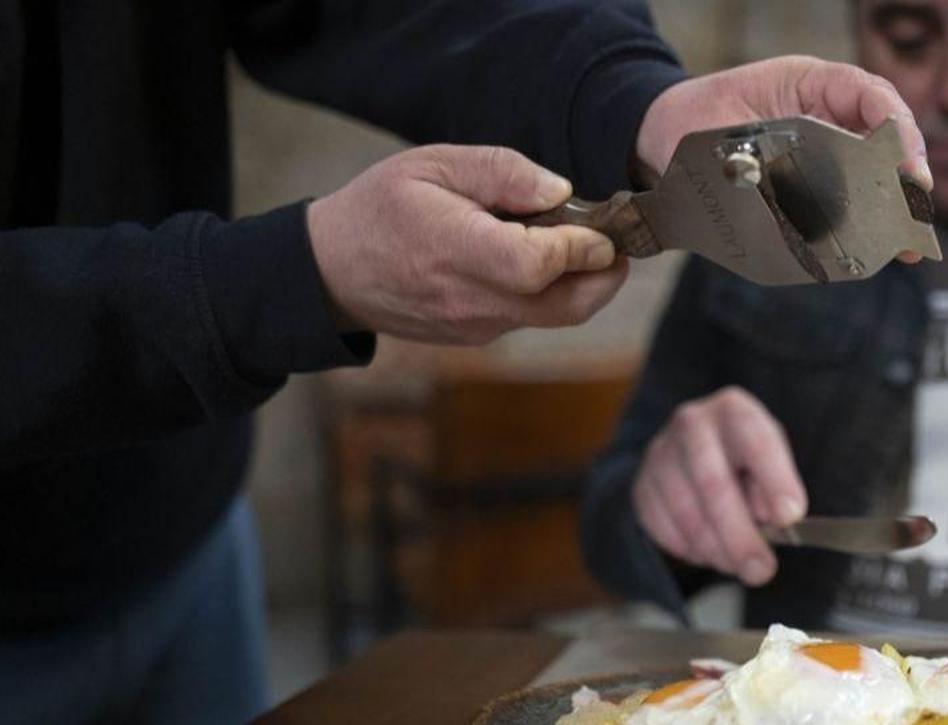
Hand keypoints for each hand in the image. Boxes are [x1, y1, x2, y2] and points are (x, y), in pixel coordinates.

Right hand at [307, 144, 626, 343]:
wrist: (332, 272)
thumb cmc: (381, 208)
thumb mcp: (433, 164)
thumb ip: (501, 173)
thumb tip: (561, 192)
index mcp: (455, 251)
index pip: (538, 265)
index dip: (581, 246)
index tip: (600, 225)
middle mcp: (471, 300)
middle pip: (568, 306)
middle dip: (607, 276)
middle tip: (615, 241)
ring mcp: (477, 326)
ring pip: (556, 316)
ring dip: (582, 282)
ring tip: (573, 241)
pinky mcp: (479, 336)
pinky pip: (532, 317)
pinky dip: (551, 291)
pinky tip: (538, 258)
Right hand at [633, 387, 807, 585]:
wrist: (692, 450)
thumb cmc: (744, 458)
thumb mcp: (772, 461)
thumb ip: (775, 488)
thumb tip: (774, 520)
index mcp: (735, 411)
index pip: (756, 442)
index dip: (775, 480)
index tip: (790, 517)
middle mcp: (692, 424)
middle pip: (714, 484)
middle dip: (740, 536)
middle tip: (761, 570)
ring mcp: (660, 454)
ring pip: (687, 514)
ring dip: (716, 550)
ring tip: (738, 564)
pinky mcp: (641, 485)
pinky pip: (663, 529)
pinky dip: (690, 550)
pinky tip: (709, 549)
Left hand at [634, 56, 931, 261]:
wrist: (669, 136)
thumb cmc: (703, 118)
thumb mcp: (733, 124)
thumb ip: (764, 151)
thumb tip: (789, 189)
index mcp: (814, 86)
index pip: (870, 95)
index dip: (895, 128)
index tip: (907, 164)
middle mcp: (830, 117)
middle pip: (886, 139)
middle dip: (907, 174)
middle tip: (916, 206)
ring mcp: (828, 152)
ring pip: (875, 174)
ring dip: (893, 206)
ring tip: (908, 240)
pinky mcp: (817, 187)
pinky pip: (848, 203)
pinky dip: (868, 225)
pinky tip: (883, 248)